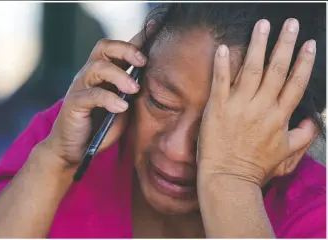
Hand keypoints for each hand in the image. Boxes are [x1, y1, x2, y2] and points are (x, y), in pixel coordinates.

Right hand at [41, 24, 154, 168]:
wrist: (73, 150)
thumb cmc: (99, 128)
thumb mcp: (122, 110)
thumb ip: (131, 96)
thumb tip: (150, 82)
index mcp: (102, 74)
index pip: (117, 50)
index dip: (134, 40)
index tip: (153, 32)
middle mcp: (89, 75)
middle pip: (104, 48)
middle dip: (125, 49)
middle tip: (143, 60)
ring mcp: (79, 87)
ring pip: (98, 67)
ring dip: (119, 75)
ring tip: (134, 88)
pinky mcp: (73, 103)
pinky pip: (92, 94)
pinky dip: (109, 99)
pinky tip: (121, 107)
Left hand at [198, 18, 316, 185]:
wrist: (228, 179)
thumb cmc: (255, 168)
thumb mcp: (286, 155)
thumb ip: (302, 137)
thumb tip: (312, 123)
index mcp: (279, 117)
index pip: (296, 83)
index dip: (304, 62)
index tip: (309, 44)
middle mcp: (262, 107)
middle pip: (277, 70)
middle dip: (285, 44)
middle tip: (289, 24)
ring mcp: (239, 106)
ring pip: (252, 69)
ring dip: (258, 45)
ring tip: (263, 25)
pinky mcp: (218, 108)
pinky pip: (221, 81)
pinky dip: (223, 64)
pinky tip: (225, 47)